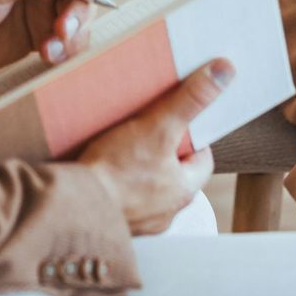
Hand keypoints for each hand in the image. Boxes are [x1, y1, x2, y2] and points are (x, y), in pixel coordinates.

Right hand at [81, 59, 231, 234]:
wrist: (72, 206)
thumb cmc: (115, 171)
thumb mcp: (157, 127)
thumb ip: (189, 100)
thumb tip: (224, 73)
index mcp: (183, 192)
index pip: (202, 160)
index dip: (193, 137)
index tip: (179, 121)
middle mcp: (165, 213)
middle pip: (173, 173)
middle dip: (163, 152)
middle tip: (148, 129)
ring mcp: (138, 221)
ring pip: (147, 189)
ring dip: (139, 171)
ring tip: (122, 146)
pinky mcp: (112, 222)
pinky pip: (121, 200)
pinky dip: (116, 185)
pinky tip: (102, 169)